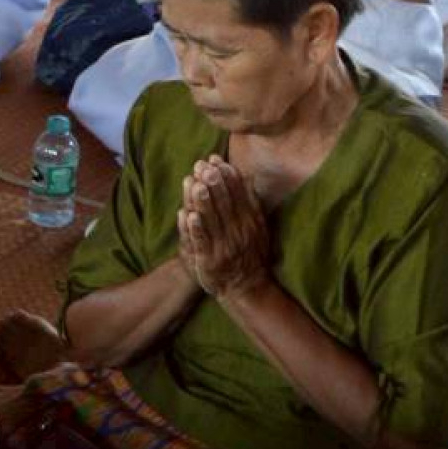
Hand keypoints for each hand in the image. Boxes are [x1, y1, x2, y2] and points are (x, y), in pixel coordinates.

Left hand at [176, 156, 272, 297]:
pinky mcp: (210, 261)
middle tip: (203, 164)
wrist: (246, 288)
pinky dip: (195, 228)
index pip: (238, 196)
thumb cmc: (250, 253)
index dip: (227, 177)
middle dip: (214, 183)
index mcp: (250, 223)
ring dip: (202, 201)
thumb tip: (247, 177)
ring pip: (212, 221)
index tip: (217, 160)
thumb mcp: (259, 228)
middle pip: (225, 205)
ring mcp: (224, 247)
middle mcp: (238, 233)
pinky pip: (202, 242)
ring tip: (195, 182)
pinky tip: (188, 214)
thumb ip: (253, 204)